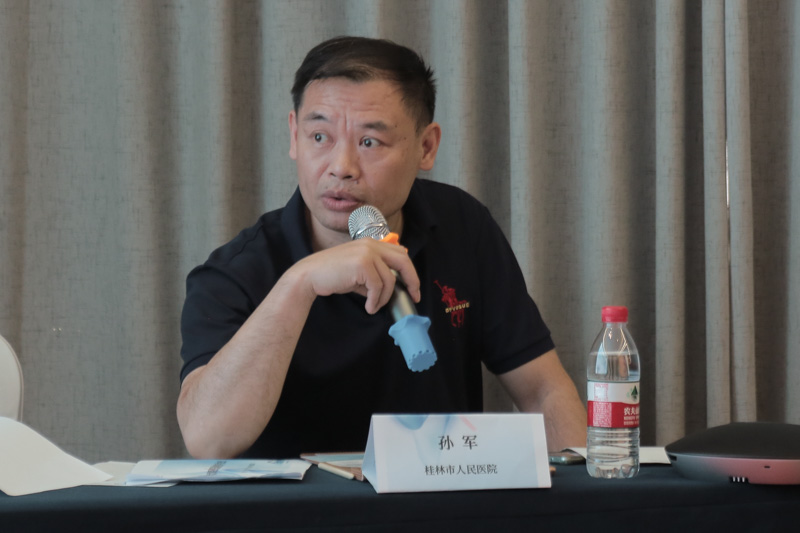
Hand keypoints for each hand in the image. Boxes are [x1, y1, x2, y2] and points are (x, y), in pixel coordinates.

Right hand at [291, 239, 420, 313]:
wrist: (310, 275)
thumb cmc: (332, 275)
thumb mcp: (358, 273)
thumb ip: (375, 275)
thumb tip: (392, 289)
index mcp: (371, 243)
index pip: (400, 253)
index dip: (410, 271)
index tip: (413, 288)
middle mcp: (371, 244)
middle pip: (403, 261)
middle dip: (412, 280)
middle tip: (414, 297)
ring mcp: (367, 252)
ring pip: (390, 279)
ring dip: (384, 298)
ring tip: (373, 306)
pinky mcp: (362, 264)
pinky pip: (378, 287)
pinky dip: (375, 301)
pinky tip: (368, 307)